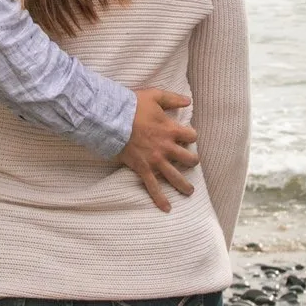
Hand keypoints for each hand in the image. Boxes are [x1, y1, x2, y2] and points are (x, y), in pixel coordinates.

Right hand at [114, 88, 198, 210]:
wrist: (112, 119)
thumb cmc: (132, 106)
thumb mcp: (155, 96)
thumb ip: (172, 99)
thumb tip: (188, 101)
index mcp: (171, 129)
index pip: (191, 136)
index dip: (191, 136)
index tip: (188, 137)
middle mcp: (167, 147)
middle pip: (189, 159)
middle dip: (192, 161)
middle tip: (191, 162)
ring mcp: (156, 160)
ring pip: (176, 176)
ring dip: (184, 185)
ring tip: (189, 191)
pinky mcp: (143, 169)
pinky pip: (153, 187)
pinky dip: (160, 199)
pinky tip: (167, 208)